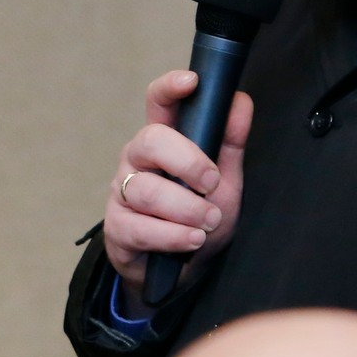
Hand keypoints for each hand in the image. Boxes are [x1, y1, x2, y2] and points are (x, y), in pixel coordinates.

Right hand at [104, 71, 251, 304]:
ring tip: (208, 221)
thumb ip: (230, 143)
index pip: (158, 102)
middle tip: (212, 183)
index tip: (192, 83)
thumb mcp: (224, 182)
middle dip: (187, 161)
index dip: (170, 87)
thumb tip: (240, 102)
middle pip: (150, 140)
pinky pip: (140, 227)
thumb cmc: (200, 218)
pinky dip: (172, 235)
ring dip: (186, 209)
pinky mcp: (116, 227)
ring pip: (146, 190)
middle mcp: (137, 160)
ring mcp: (122, 192)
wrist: (182, 273)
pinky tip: (191, 239)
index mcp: (163, 141)